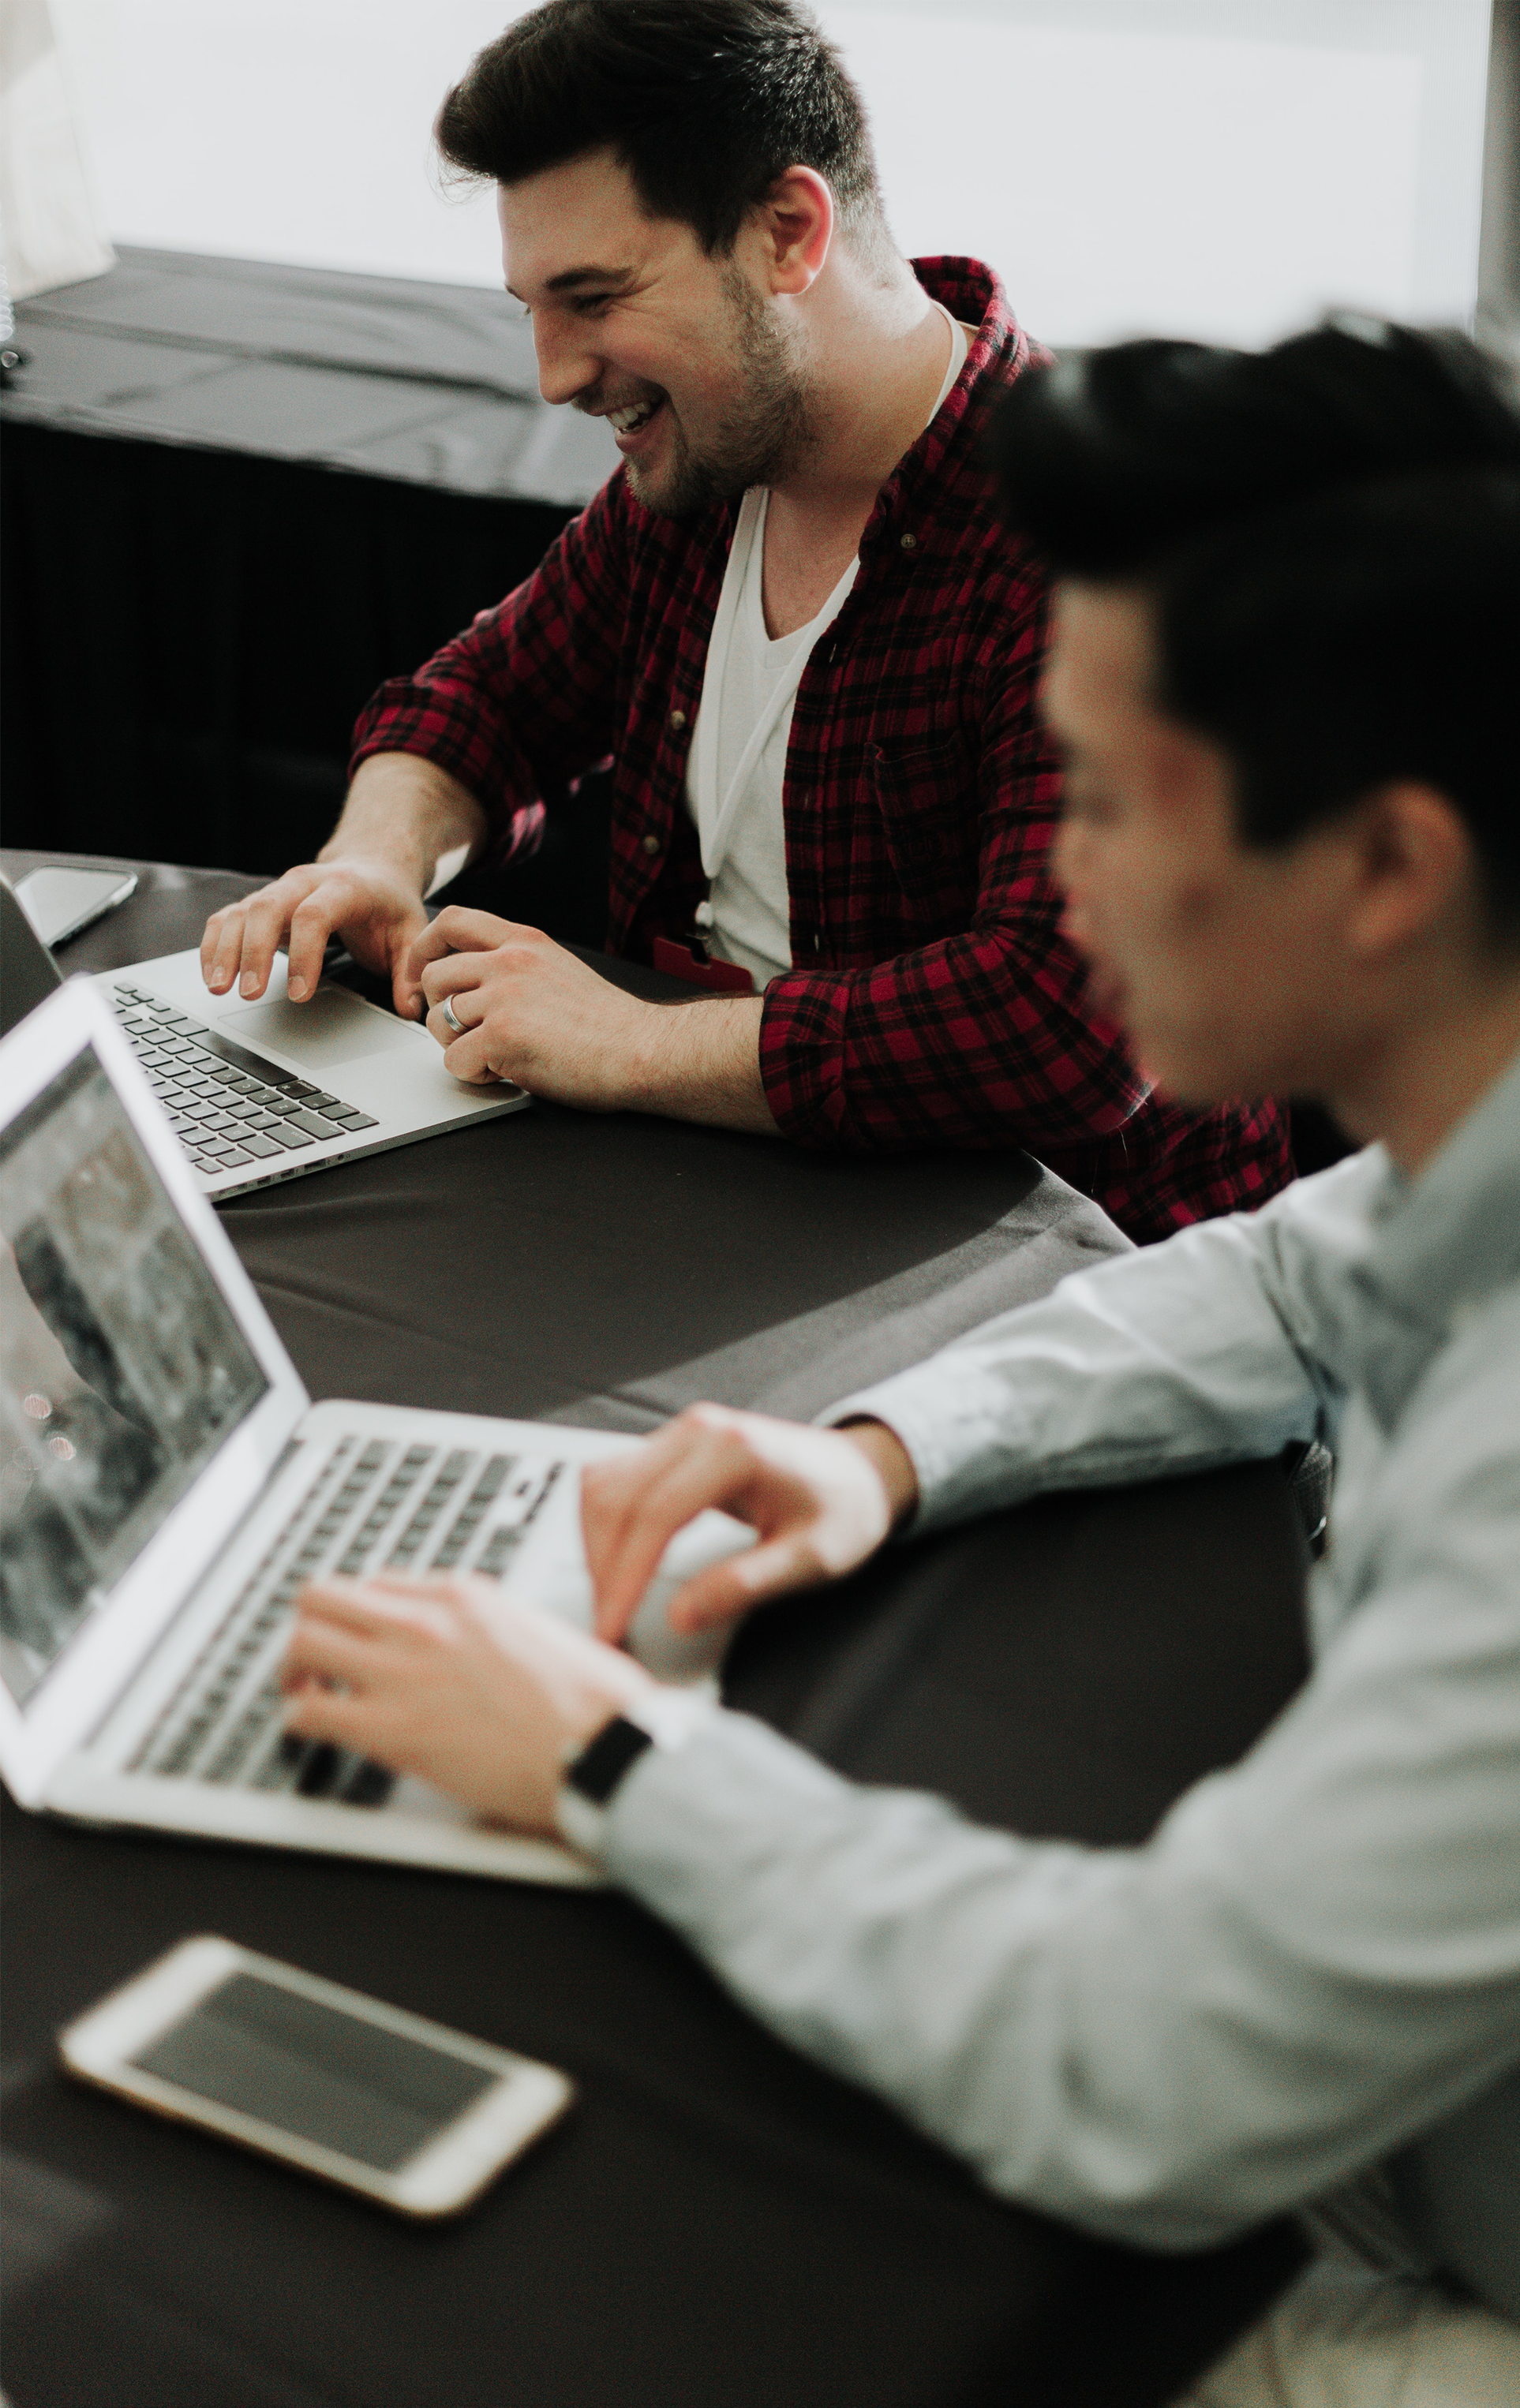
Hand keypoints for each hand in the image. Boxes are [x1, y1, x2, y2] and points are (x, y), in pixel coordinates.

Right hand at [201, 856, 429, 1016]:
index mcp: (345, 887)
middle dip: (254, 952)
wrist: (372, 868)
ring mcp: (278, 890)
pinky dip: (215, 943)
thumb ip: (411, 971)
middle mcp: (305, 882)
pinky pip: (228, 916)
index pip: (315, 916)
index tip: (299, 994)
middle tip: (248, 994)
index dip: (304, 955)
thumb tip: (413, 1009)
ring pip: (241, 911)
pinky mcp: (260, 901)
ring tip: (219, 988)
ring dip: (225, 949)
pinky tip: (211, 974)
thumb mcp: (411, 932)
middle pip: (267, 908)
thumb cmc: (388, 903)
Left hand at [280, 1574, 656, 1830]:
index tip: (360, 1634)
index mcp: (463, 1595)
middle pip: (322, 1597)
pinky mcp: (392, 1730)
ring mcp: (402, 1673)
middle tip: (313, 1656)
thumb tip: (474, 1637)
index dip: (360, 1612)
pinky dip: (299, 1719)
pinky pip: (311, 1711)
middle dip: (310, 1625)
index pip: (378, 1583)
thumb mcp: (538, 1628)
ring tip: (303, 1690)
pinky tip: (310, 1729)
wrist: (602, 1746)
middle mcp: (423, 1623)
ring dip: (295, 1668)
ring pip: (303, 1643)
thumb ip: (491, 1623)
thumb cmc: (591, 1698)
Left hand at [410, 909, 662, 1105]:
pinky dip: (473, 1074)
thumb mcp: (560, 969)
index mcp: (526, 942)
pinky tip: (503, 1074)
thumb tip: (477, 981)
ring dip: (457, 1045)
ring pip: (438, 1019)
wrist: (643, 1052)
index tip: (423, 973)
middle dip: (439, 1009)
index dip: (426, 947)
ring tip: (492, 1057)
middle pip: (435, 975)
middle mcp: (510, 963)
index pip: (453, 921)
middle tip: (464, 1033)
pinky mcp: (502, 1038)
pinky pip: (454, 1060)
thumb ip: (519, 965)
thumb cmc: (610, 1024)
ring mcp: (504, 998)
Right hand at [582, 1405, 919, 1646]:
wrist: (862, 1472)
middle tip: (606, 1626)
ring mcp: (683, 1433)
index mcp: (734, 1451)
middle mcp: (699, 1430)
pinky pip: (618, 1478)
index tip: (613, 1624)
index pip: (656, 1514)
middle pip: (616, 1495)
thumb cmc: (844, 1509)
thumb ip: (743, 1585)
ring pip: (605, 1483)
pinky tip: (616, 1564)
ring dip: (596, 1544)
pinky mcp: (675, 1445)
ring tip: (608, 1601)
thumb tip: (680, 1616)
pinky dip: (606, 1525)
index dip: (626, 1576)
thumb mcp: (809, 1559)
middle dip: (603, 1567)